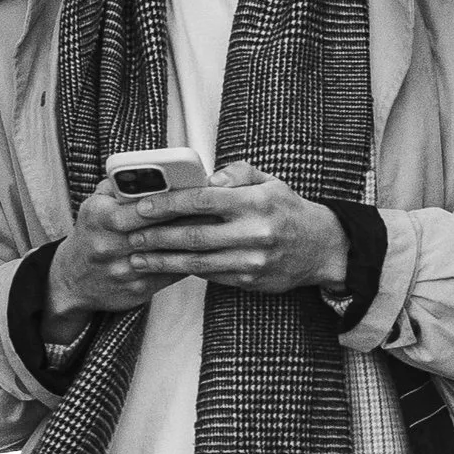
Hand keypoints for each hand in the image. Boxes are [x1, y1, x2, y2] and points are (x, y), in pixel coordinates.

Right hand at [47, 176, 217, 318]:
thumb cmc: (91, 234)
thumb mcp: (95, 204)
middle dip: (188, 220)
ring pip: (167, 255)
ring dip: (193, 243)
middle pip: (158, 231)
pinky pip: (169, 275)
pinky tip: (206, 252)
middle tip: (217, 210)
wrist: (72, 280)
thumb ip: (119, 185)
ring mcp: (122, 270)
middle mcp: (108, 244)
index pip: (141, 207)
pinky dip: (189, 262)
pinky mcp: (136, 291)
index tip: (195, 192)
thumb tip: (150, 169)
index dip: (171, 201)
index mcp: (99, 217)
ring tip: (217, 230)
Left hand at [102, 161, 349, 296]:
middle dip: (157, 236)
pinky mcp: (249, 279)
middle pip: (194, 235)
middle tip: (131, 234)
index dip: (169, 204)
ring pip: (197, 262)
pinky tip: (164, 266)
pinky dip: (184, 271)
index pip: (203, 200)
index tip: (142, 206)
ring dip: (163, 261)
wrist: (322, 248)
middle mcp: (253, 233)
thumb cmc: (287, 209)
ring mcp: (251, 260)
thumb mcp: (268, 181)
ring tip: (137, 257)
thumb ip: (236, 175)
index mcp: (255, 202)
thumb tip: (205, 180)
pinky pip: (209, 276)